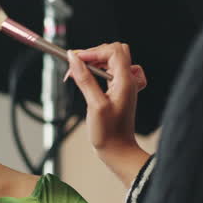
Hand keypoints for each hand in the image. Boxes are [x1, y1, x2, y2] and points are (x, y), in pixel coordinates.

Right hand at [65, 43, 150, 186]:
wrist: (118, 151)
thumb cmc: (108, 133)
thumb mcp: (94, 105)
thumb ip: (85, 79)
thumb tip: (74, 58)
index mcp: (125, 81)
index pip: (113, 51)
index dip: (93, 51)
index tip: (76, 59)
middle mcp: (128, 80)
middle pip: (114, 51)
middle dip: (93, 53)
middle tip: (76, 65)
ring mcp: (125, 84)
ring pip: (111, 60)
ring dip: (93, 62)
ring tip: (77, 74)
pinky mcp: (119, 90)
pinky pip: (110, 71)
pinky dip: (98, 70)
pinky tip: (90, 80)